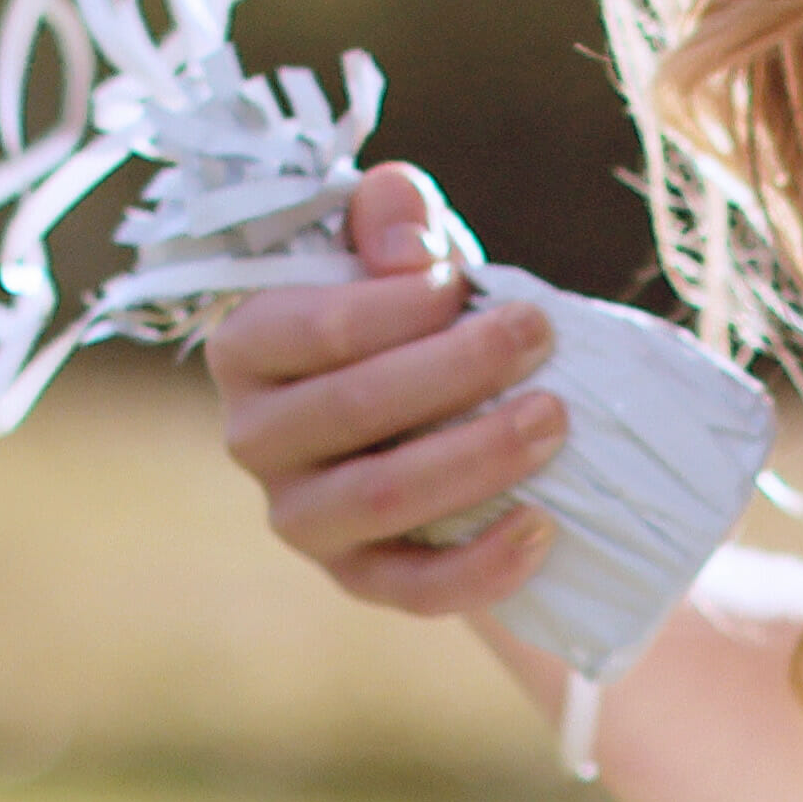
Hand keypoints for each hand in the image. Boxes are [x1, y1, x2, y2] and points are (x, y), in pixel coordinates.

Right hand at [207, 164, 569, 627]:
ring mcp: (301, 517)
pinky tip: (543, 525)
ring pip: (383, 496)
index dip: (397, 306)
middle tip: (539, 335)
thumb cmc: (414, 317)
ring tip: (554, 418)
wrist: (438, 413)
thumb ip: (394, 212)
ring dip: (476, 457)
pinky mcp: (355, 577)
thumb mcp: (402, 250)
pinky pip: (412, 588)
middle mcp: (254, 438)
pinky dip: (480, 564)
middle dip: (457, 369)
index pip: (315, 329)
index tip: (463, 283)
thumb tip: (407, 250)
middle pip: (354, 408)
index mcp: (248, 347)